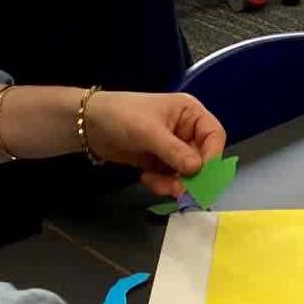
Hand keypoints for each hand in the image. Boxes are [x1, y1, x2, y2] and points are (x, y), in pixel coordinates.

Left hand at [79, 92, 225, 194]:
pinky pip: (171, 179)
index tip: (199, 174)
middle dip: (190, 176)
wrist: (89, 125)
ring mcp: (173, 148)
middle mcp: (186, 130)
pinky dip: (162, 184)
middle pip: (203, 158)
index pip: (214, 135)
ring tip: (154, 183)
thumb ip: (175, 151)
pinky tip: (146, 178)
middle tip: (177, 190)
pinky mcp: (160, 162)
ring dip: (174, 183)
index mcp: (190, 113)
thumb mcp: (150, 132)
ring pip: (187, 173)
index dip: (212, 156)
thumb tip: (198, 170)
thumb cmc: (122, 116)